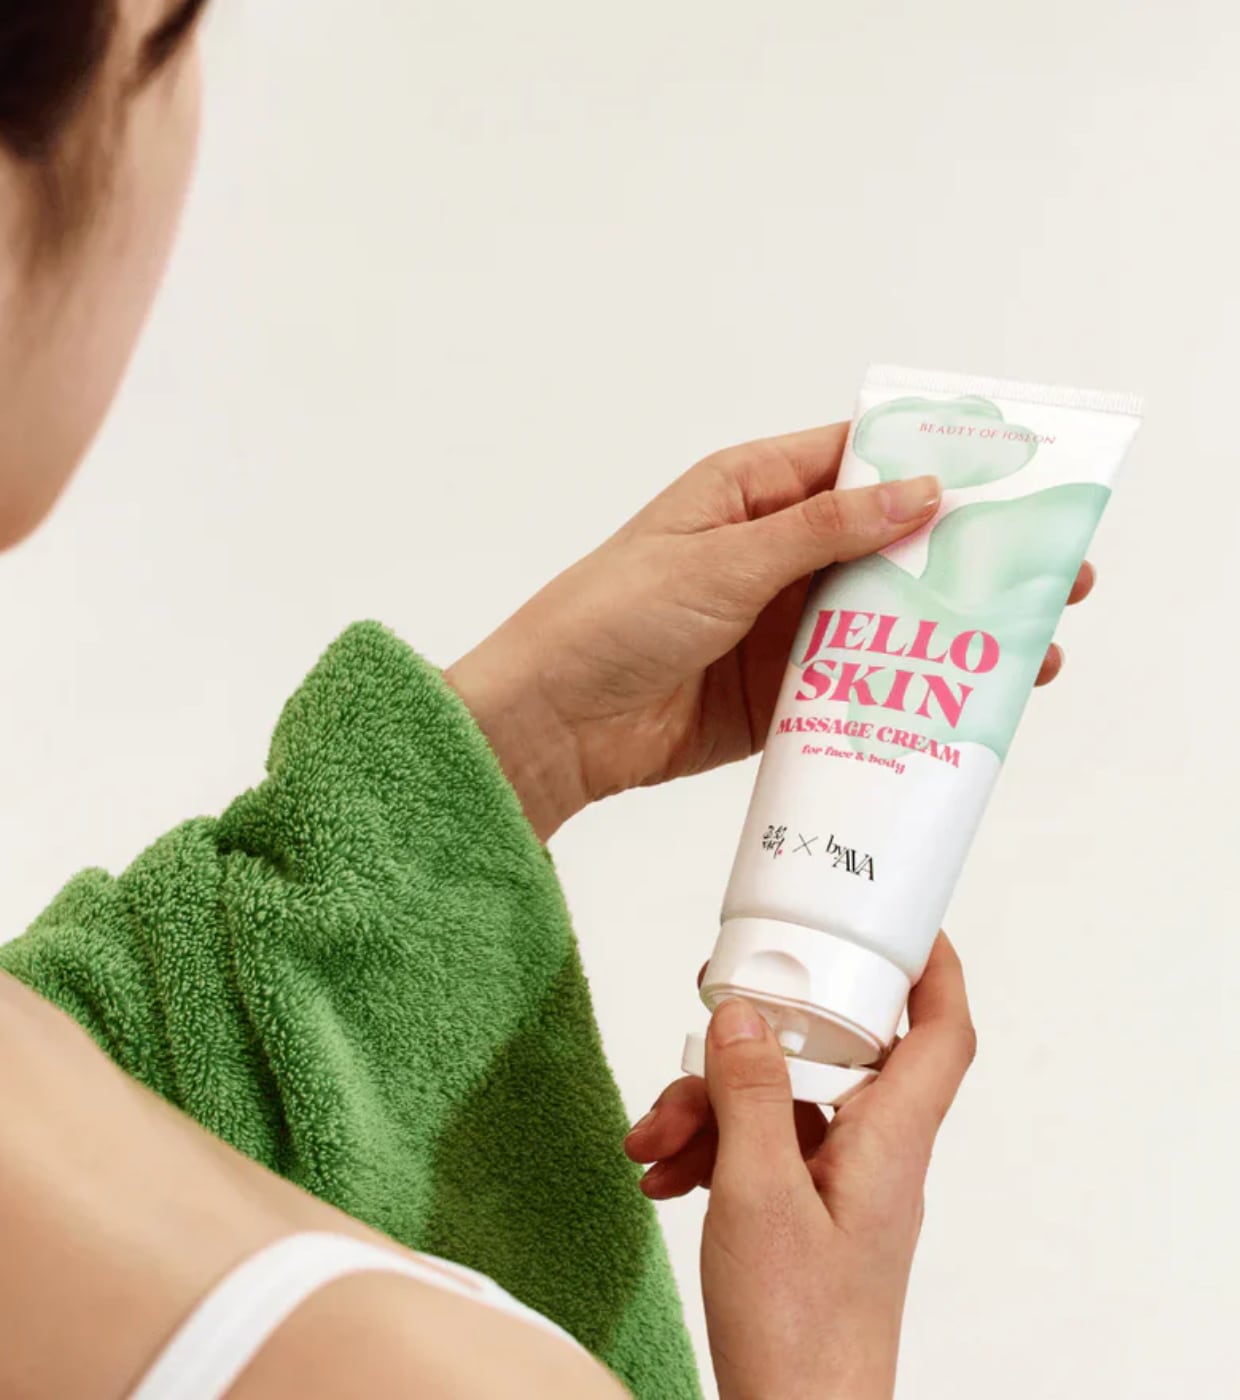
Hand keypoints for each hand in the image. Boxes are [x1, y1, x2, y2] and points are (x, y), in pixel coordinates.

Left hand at [447, 427, 1094, 838]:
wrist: (550, 725)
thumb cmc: (610, 618)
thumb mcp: (723, 560)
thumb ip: (825, 532)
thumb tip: (922, 491)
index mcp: (749, 493)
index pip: (858, 462)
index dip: (936, 464)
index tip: (1015, 476)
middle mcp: (770, 553)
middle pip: (886, 545)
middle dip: (964, 558)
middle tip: (1054, 573)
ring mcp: (775, 625)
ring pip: (880, 619)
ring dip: (946, 630)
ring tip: (1030, 647)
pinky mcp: (775, 693)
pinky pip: (851, 683)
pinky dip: (899, 690)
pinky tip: (959, 700)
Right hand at [624, 935, 974, 1399]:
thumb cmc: (798, 1335)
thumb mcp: (757, 1197)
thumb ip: (751, 1096)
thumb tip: (745, 1011)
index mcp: (889, 1143)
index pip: (942, 1034)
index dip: (935, 969)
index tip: (904, 921)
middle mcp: (875, 1158)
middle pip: (828, 1061)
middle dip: (748, 1050)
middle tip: (698, 1041)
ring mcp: (840, 1189)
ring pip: (780, 1108)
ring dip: (709, 1111)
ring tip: (650, 1144)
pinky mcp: (807, 1216)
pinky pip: (761, 1152)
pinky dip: (711, 1151)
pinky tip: (662, 1176)